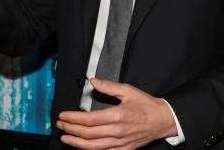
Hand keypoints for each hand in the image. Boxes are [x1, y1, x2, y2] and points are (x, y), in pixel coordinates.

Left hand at [56, 78, 176, 149]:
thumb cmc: (146, 105)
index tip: (63, 115)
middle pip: (87, 134)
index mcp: (117, 116)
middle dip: (70, 130)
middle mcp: (117, 132)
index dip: (72, 119)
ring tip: (65, 138)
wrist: (163, 120)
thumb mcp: (128, 90)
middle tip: (60, 125)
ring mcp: (120, 143)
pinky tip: (81, 148)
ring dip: (76, 143)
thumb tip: (92, 81)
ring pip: (93, 147)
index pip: (88, 120)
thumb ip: (108, 86)